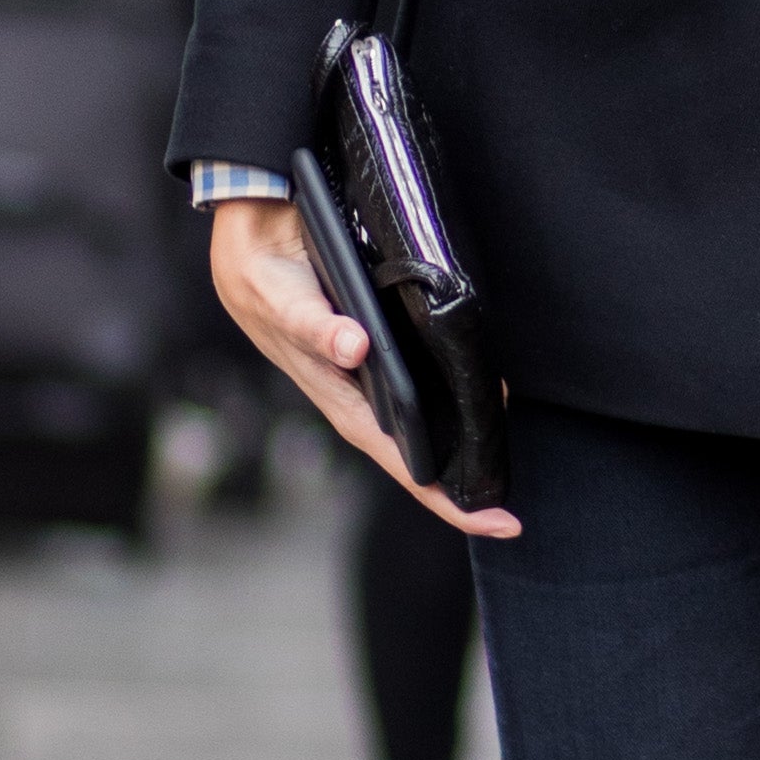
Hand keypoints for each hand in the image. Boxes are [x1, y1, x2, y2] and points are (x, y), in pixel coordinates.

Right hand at [207, 197, 519, 538]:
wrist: (249, 238)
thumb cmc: (261, 280)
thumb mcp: (282, 299)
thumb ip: (314, 327)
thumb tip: (354, 347)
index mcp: (337, 396)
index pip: (398, 459)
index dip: (442, 496)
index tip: (493, 521)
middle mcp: (357, 393)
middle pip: (416, 451)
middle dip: (461, 478)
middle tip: (510, 508)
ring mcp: (368, 373)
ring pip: (424, 416)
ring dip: (462, 428)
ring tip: (505, 429)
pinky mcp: (378, 344)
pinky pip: (422, 378)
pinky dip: (452, 384)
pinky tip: (477, 380)